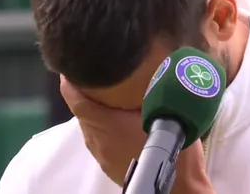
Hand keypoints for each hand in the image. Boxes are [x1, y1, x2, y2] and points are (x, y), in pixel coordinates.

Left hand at [60, 77, 213, 191]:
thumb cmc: (174, 150)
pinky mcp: (108, 165)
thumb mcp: (166, 113)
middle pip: (80, 112)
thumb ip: (155, 90)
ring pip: (89, 126)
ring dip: (94, 110)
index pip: (76, 100)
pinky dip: (102, 125)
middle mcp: (97, 141)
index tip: (72, 67)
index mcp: (107, 125)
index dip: (70, 81)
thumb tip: (155, 68)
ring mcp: (101, 155)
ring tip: (106, 92)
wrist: (179, 190)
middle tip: (95, 73)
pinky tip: (117, 118)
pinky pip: (98, 138)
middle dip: (84, 92)